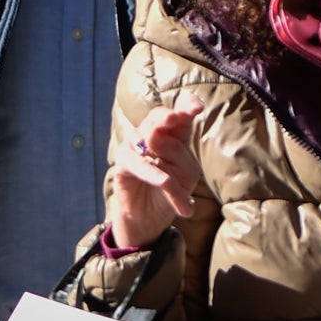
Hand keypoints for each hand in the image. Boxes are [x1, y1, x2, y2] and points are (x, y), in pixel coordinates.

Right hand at [106, 90, 206, 252]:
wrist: (149, 216)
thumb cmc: (171, 191)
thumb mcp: (186, 176)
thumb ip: (181, 158)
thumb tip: (161, 143)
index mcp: (176, 133)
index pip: (181, 111)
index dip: (187, 104)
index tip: (197, 108)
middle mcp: (154, 132)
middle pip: (160, 117)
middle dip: (167, 116)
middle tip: (174, 118)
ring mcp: (136, 143)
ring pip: (151, 140)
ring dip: (163, 155)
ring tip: (171, 176)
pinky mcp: (123, 160)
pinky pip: (138, 163)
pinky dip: (152, 173)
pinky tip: (163, 182)